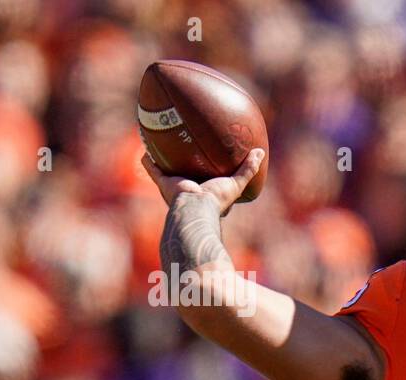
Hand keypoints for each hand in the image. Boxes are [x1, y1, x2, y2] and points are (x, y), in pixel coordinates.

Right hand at [142, 148, 264, 214]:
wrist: (195, 207)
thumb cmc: (217, 199)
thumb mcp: (237, 183)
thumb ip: (249, 169)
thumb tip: (261, 151)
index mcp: (207, 192)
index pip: (210, 180)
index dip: (211, 173)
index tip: (212, 162)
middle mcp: (191, 189)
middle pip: (188, 174)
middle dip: (187, 165)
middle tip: (187, 151)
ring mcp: (176, 187)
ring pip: (169, 171)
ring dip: (165, 160)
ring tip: (162, 146)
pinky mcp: (164, 183)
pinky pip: (153, 170)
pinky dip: (148, 161)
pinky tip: (145, 148)